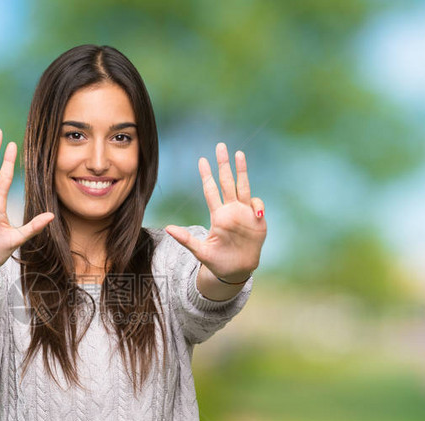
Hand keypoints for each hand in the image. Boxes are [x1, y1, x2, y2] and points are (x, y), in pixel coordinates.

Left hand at [165, 144, 266, 280]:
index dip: (206, 175)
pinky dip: (257, 205)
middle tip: (220, 146)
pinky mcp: (257, 220)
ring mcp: (244, 213)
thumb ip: (186, 239)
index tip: (202, 160)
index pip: (210, 190)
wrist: (236, 271)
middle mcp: (231, 210)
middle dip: (224, 164)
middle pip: (227, 182)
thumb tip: (168, 228)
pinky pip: (256, 206)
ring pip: (243, 186)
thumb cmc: (217, 261)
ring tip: (239, 153)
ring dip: (242, 170)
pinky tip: (256, 214)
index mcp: (217, 215)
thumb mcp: (200, 251)